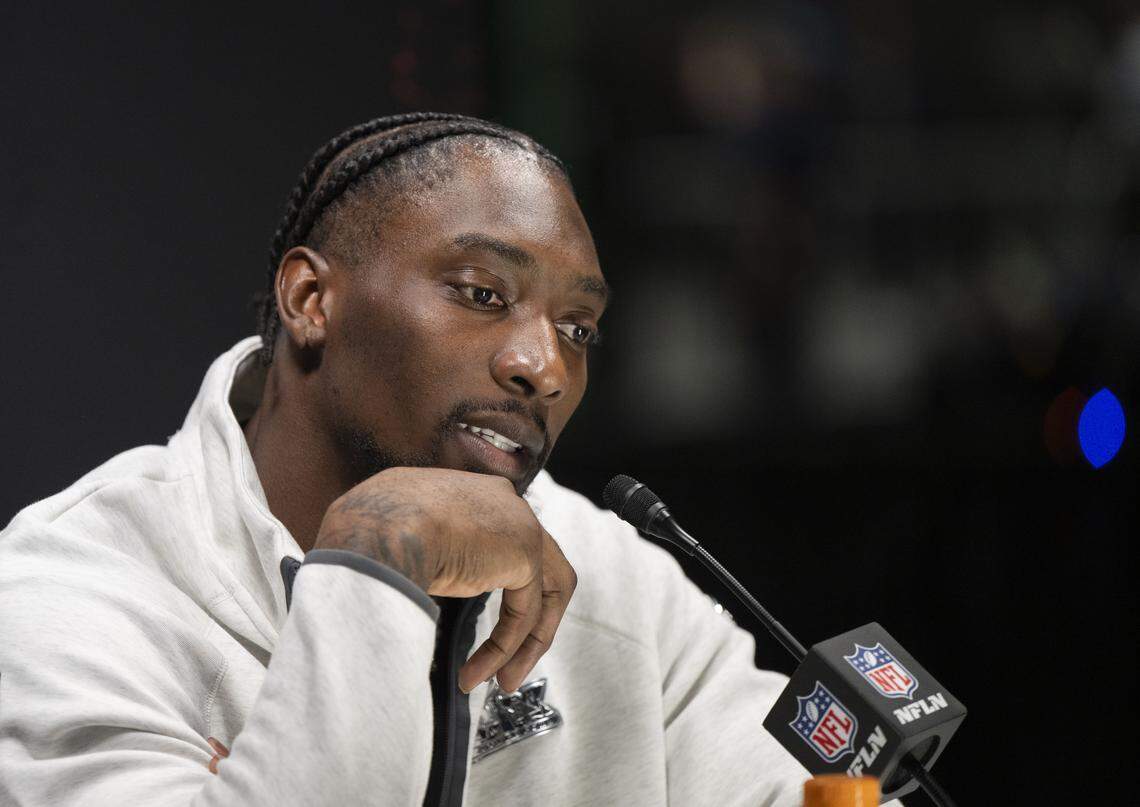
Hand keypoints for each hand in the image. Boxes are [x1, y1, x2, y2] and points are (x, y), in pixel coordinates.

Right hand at [313, 467, 576, 693]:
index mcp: (467, 491)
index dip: (495, 580)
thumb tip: (405, 578)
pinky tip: (477, 674)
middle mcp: (500, 500)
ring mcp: (518, 522)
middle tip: (507, 660)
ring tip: (503, 680)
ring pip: (543, 590)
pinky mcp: (524, 553)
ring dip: (526, 642)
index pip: (499, 537)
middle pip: (537, 562)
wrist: (376, 533)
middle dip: (526, 618)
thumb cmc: (365, 532)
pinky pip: (524, 613)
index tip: (480, 621)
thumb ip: (415, 548)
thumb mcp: (391, 534)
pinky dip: (505, 648)